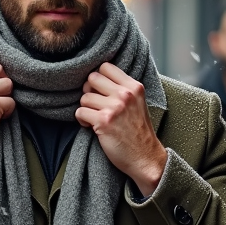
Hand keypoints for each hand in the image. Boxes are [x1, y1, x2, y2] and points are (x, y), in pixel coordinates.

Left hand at [75, 63, 167, 196]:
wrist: (145, 157)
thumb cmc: (138, 132)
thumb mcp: (137, 103)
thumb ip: (122, 89)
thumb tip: (95, 78)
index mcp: (134, 87)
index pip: (105, 67)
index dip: (98, 78)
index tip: (100, 91)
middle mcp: (125, 94)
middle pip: (92, 78)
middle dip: (89, 91)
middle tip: (95, 104)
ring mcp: (114, 107)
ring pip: (84, 97)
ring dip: (86, 108)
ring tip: (95, 118)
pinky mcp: (104, 121)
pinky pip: (80, 112)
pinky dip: (82, 120)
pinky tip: (92, 127)